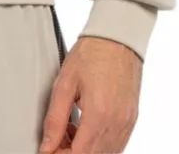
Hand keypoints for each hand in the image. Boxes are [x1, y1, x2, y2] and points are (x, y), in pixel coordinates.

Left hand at [39, 36, 141, 153]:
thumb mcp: (64, 83)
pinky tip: (85, 128)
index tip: (48, 149)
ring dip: (85, 150)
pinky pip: (116, 145)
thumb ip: (55, 119)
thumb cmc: (92, 53)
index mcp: (99, 115)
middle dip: (71, 153)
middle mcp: (117, 124)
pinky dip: (98, 144)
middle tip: (56, 139)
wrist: (118, 38)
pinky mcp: (131, 120)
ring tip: (69, 130)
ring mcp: (127, 124)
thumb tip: (47, 146)